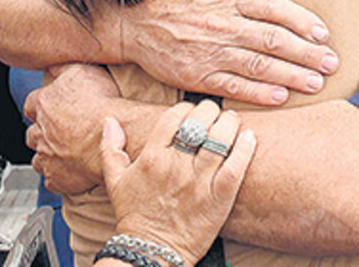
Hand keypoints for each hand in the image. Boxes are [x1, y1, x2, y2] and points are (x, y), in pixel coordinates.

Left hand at [24, 64, 120, 193]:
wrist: (117, 136)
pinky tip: (67, 171)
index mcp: (44, 105)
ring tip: (61, 153)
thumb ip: (62, 68)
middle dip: (41, 133)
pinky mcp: (58, 178)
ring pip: (38, 158)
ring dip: (47, 155)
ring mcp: (48, 157)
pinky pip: (51, 180)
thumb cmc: (102, 105)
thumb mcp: (81, 71)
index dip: (38, 106)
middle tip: (56, 132)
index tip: (45, 108)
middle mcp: (42, 132)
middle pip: (32, 134)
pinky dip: (57, 176)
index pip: (30, 105)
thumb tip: (51, 63)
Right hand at [103, 101, 255, 266]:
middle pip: (200, 124)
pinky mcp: (218, 199)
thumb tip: (110, 120)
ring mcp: (198, 182)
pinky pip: (235, 167)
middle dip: (210, 111)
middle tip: (215, 111)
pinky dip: (245, 149)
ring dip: (229, 124)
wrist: (150, 250)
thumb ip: (110, 147)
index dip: (186, 107)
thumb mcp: (114, 179)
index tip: (192, 108)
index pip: (174, 117)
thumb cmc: (133, 213)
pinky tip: (249, 138)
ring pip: (220, 140)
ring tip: (232, 120)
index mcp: (152, 157)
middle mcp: (176, 166)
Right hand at [116, 0, 335, 105]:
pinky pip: (234, 86)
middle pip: (275, 40)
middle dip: (307, 53)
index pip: (275, 8)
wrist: (127, 20)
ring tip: (316, 83)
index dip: (303, 21)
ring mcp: (211, 52)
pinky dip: (259, 94)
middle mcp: (224, 25)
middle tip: (332, 63)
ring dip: (292, 76)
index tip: (323, 32)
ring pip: (260, 66)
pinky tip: (281, 98)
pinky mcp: (197, 75)